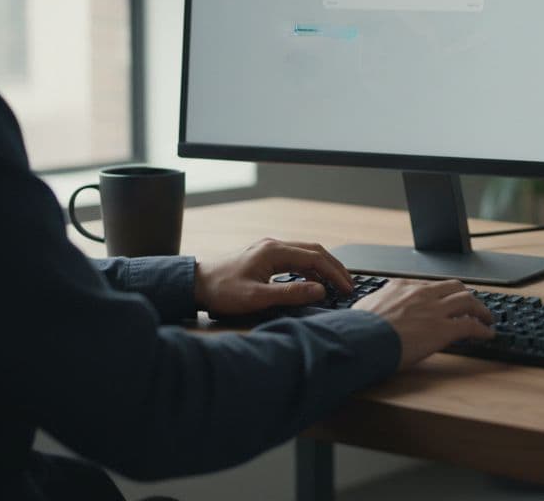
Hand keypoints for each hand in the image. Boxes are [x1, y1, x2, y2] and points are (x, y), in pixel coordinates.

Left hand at [194, 238, 353, 315]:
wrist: (195, 283)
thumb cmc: (222, 291)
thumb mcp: (257, 297)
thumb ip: (290, 293)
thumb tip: (320, 290)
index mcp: (274, 251)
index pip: (315, 258)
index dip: (334, 273)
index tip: (346, 288)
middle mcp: (274, 245)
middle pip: (315, 251)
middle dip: (334, 267)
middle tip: (348, 284)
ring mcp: (269, 249)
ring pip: (306, 253)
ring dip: (323, 267)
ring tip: (335, 284)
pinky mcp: (265, 256)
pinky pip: (295, 258)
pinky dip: (310, 268)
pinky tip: (313, 282)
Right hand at [352, 279, 494, 368]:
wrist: (360, 339)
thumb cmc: (358, 329)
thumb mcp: (366, 307)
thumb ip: (378, 305)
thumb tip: (374, 312)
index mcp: (402, 286)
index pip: (430, 285)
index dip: (442, 294)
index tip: (447, 300)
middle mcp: (422, 293)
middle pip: (455, 287)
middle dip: (466, 295)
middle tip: (473, 305)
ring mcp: (434, 310)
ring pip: (468, 301)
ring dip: (481, 310)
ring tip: (487, 318)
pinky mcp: (443, 329)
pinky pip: (471, 326)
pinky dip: (483, 329)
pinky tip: (487, 334)